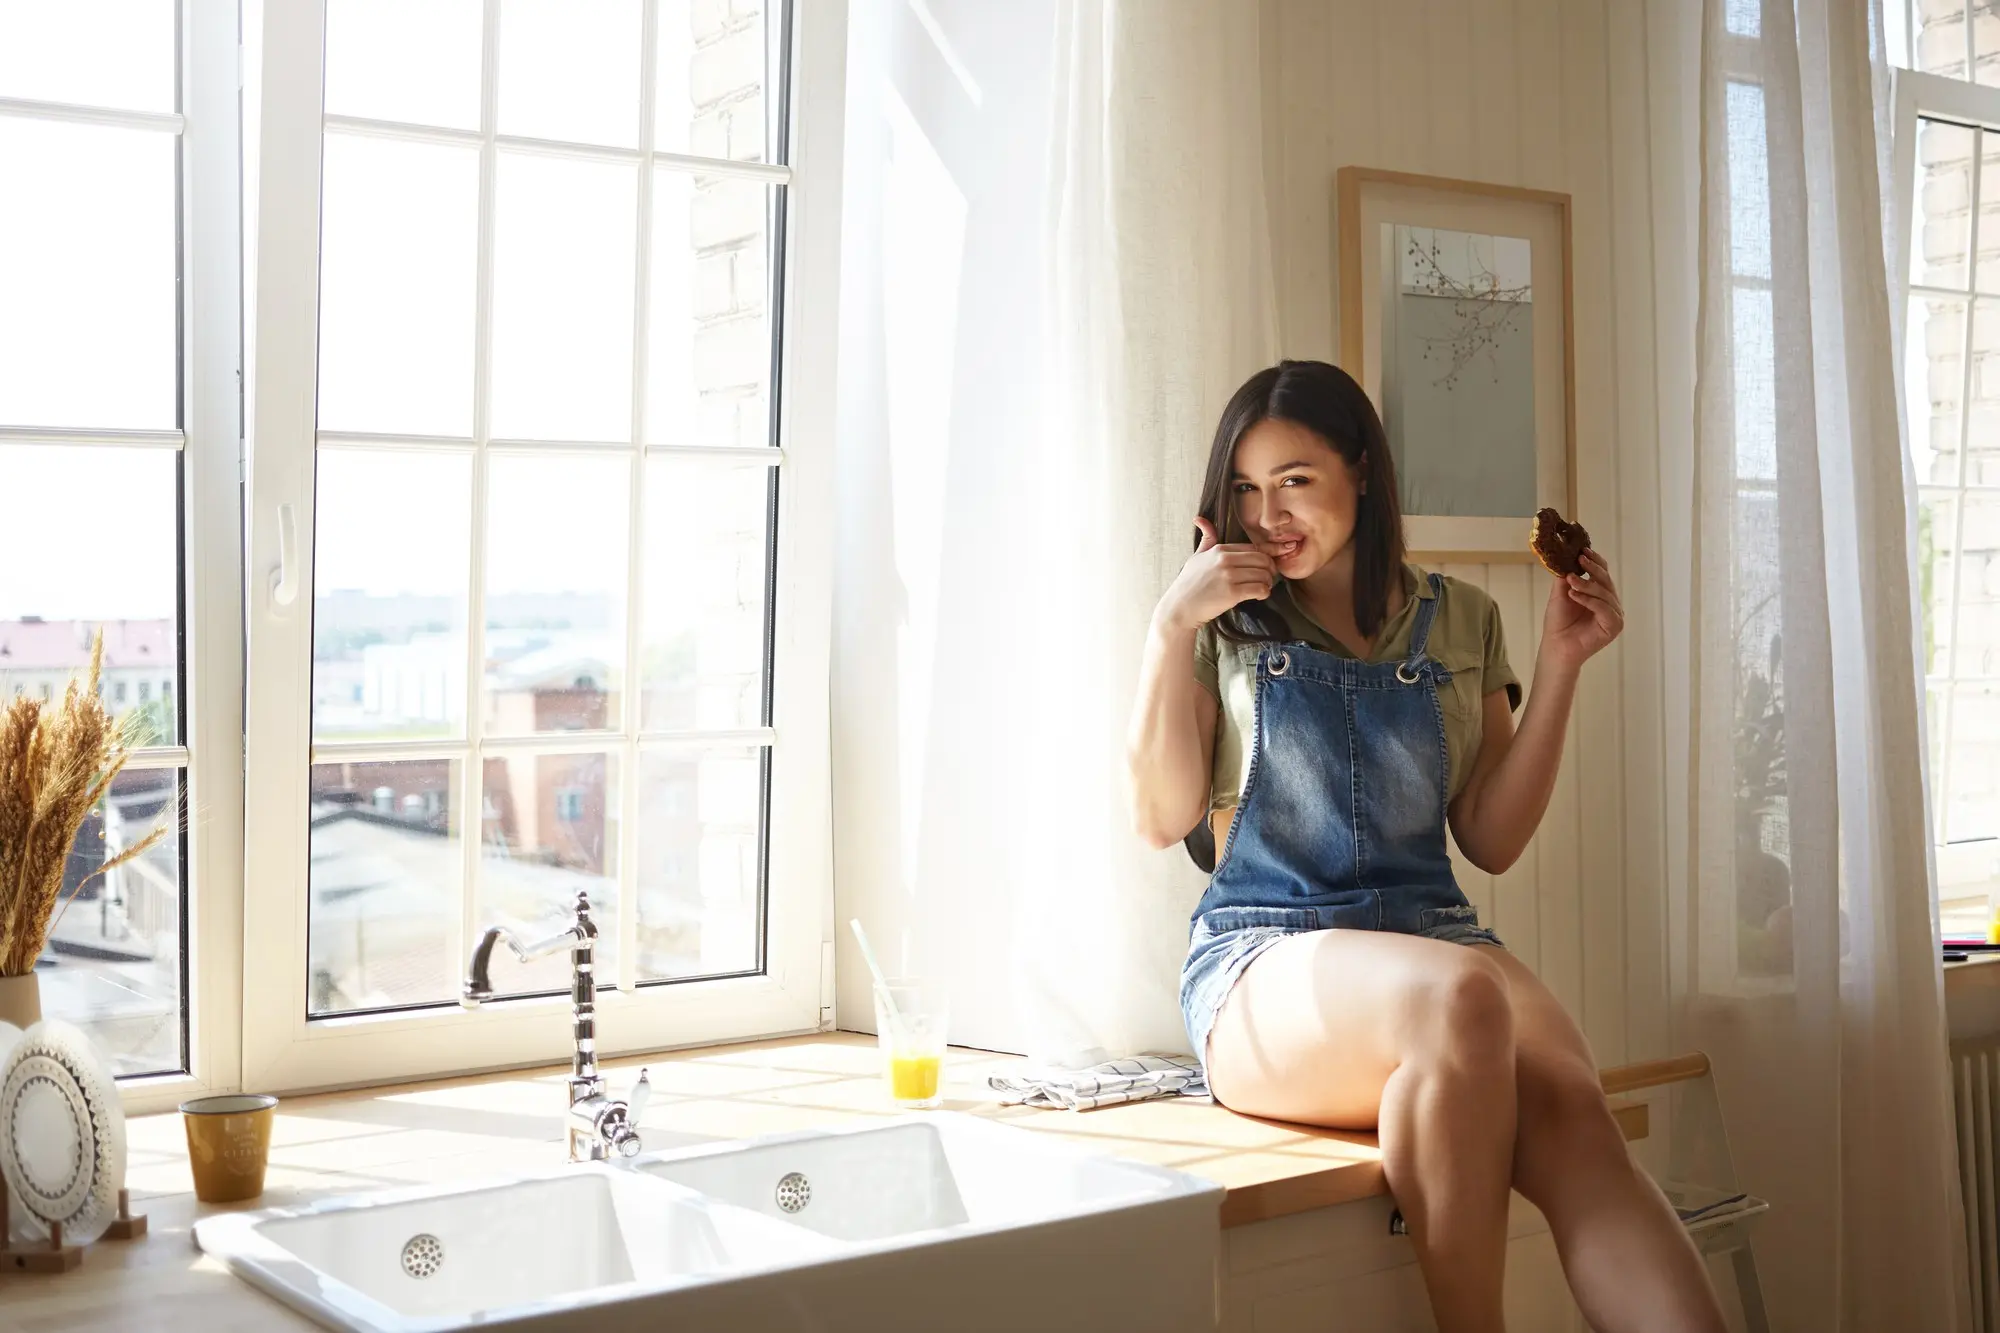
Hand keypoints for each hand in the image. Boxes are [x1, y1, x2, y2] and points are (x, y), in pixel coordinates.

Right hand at [1156, 516, 1276, 632]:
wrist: (1179, 608)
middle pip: (1262, 559)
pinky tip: (1259, 596)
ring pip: (1263, 574)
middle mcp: (1225, 559)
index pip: (1254, 548)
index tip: (1263, 568)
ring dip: (1268, 583)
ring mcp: (1229, 576)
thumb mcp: (1196, 557)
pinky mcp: (1232, 593)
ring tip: (1262, 588)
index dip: (1263, 558)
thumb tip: (1199, 518)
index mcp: (1219, 549)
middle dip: (1270, 570)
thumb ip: (1206, 538)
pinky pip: (1259, 589)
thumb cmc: (1188, 584)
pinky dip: (1264, 593)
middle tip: (1267, 579)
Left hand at [1540, 549, 1622, 668]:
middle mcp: (1610, 603)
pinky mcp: (1614, 626)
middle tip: (1580, 559)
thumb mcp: (1561, 593)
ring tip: (1571, 582)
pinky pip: (1604, 608)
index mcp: (1600, 594)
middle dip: (1592, 568)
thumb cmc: (1558, 622)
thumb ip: (1566, 577)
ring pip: (1605, 593)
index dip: (1595, 560)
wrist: (1556, 645)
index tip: (1583, 550)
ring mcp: (1614, 614)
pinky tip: (1573, 595)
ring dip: (1587, 585)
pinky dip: (1589, 600)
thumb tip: (1567, 557)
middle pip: (1606, 580)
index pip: (1603, 572)